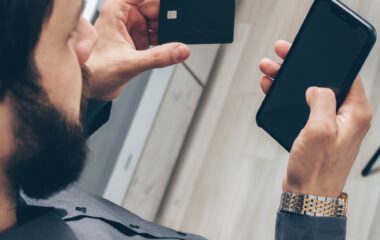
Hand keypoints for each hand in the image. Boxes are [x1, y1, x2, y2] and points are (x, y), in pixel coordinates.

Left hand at [85, 0, 189, 100]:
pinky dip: (164, 42)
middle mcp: (125, 17)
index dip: (160, 2)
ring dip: (166, 32)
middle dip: (167, 18)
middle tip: (177, 29)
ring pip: (158, 23)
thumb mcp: (131, 63)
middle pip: (154, 8)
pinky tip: (167, 50)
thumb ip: (158, 57)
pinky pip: (157, 37)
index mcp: (117, 11)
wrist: (91, 88)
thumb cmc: (96, 70)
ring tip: (171, 43)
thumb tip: (181, 50)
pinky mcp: (137, 42)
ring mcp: (132, 30)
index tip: (176, 7)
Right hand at [259, 40, 372, 197]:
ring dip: (290, 82)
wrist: (307, 195)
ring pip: (310, 93)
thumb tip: (315, 87)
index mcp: (356, 113)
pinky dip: (288, 98)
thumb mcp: (320, 129)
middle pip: (324, 82)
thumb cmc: (317, 170)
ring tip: (270, 73)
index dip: (327, 60)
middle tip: (282, 57)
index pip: (347, 75)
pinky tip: (273, 92)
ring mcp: (331, 124)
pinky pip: (303, 107)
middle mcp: (346, 117)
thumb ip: (321, 100)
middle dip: (301, 69)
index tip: (309, 51)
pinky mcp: (317, 131)